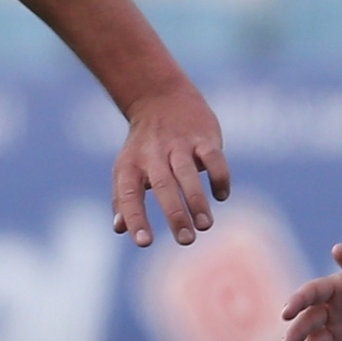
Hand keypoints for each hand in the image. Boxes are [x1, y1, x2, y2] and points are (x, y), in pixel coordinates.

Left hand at [111, 83, 228, 245]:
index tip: (144, 242)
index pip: (129, 195)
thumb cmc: (143, 145)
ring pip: (188, 174)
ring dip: (197, 200)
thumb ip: (122, 199)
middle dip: (176, 214)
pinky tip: (221, 196)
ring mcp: (178, 144)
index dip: (135, 218)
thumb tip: (120, 228)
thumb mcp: (126, 168)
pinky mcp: (202, 137)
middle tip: (186, 240)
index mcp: (131, 166)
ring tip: (206, 226)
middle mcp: (153, 155)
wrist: (159, 97)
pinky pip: (213, 157)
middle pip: (163, 187)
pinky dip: (219, 177)